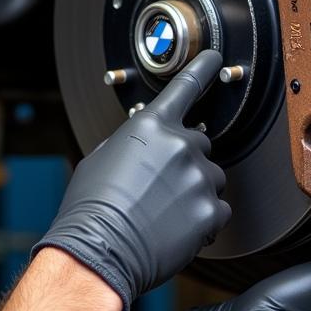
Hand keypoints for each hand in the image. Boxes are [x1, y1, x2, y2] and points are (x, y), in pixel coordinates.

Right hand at [35, 50, 229, 310]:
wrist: (99, 251)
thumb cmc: (92, 208)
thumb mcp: (101, 158)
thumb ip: (133, 143)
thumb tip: (145, 146)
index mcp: (150, 127)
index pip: (184, 88)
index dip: (202, 70)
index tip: (216, 60)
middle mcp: (179, 146)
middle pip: (199, 145)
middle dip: (185, 163)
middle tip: (160, 188)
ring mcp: (198, 179)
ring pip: (211, 179)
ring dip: (195, 192)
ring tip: (165, 214)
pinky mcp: (209, 212)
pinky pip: (219, 211)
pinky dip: (203, 221)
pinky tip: (177, 230)